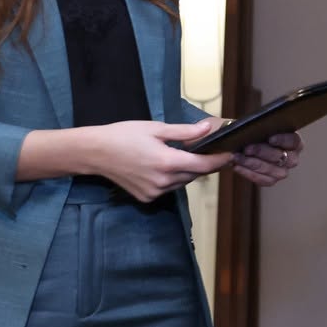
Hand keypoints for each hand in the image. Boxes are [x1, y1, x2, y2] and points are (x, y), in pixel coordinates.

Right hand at [84, 119, 231, 202]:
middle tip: (207, 149)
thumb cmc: (124, 135)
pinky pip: (168, 188)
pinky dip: (172, 178)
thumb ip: (185, 132)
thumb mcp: (156, 128)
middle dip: (202, 163)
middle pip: (194, 174)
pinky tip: (163, 165)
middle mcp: (163, 182)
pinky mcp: (146, 198)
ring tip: (182, 155)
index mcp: (167, 162)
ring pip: (182, 182)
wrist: (95, 152)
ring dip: (186, 171)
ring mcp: (154, 193)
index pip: (203, 166)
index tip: (231, 154)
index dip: (220, 160)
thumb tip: (208, 128)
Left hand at [232, 131, 301, 187]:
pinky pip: (263, 180)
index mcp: (293, 141)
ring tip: (237, 157)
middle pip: (281, 156)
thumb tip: (254, 127)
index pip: (293, 141)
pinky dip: (248, 173)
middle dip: (262, 152)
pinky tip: (237, 166)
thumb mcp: (257, 124)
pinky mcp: (272, 180)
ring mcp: (283, 171)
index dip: (283, 140)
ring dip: (252, 163)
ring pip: (271, 170)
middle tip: (246, 148)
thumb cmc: (254, 132)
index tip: (270, 138)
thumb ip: (260, 125)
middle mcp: (292, 158)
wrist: (245, 144)